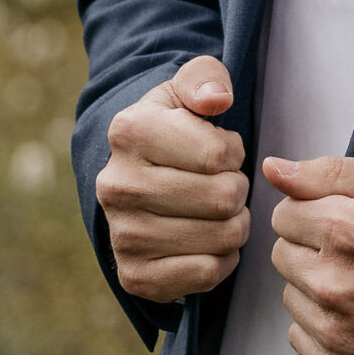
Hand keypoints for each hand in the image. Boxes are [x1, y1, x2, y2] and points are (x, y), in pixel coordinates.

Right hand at [96, 56, 248, 303]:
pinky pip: (207, 273)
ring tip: (217, 211)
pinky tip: (208, 241)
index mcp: (129, 132)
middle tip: (222, 184)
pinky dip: (223, 259)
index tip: (218, 150)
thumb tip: (217, 99)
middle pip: (224, 197)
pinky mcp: (134, 276)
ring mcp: (122, 235)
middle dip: (237, 189)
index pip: (218, 153)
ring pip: (222, 237)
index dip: (232, 152)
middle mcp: (116, 185)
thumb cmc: (178, 129)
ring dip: (235, 225)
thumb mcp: (190, 89)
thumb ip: (206, 78)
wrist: (142, 180)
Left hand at [267, 156, 353, 354]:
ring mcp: (338, 333)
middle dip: (313, 248)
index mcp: (344, 231)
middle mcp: (333, 284)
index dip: (317, 212)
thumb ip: (331, 172)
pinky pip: (300, 340)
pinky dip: (323, 327)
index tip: (350, 220)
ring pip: (291, 297)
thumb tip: (272, 168)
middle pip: (282, 255)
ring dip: (317, 288)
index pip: (284, 214)